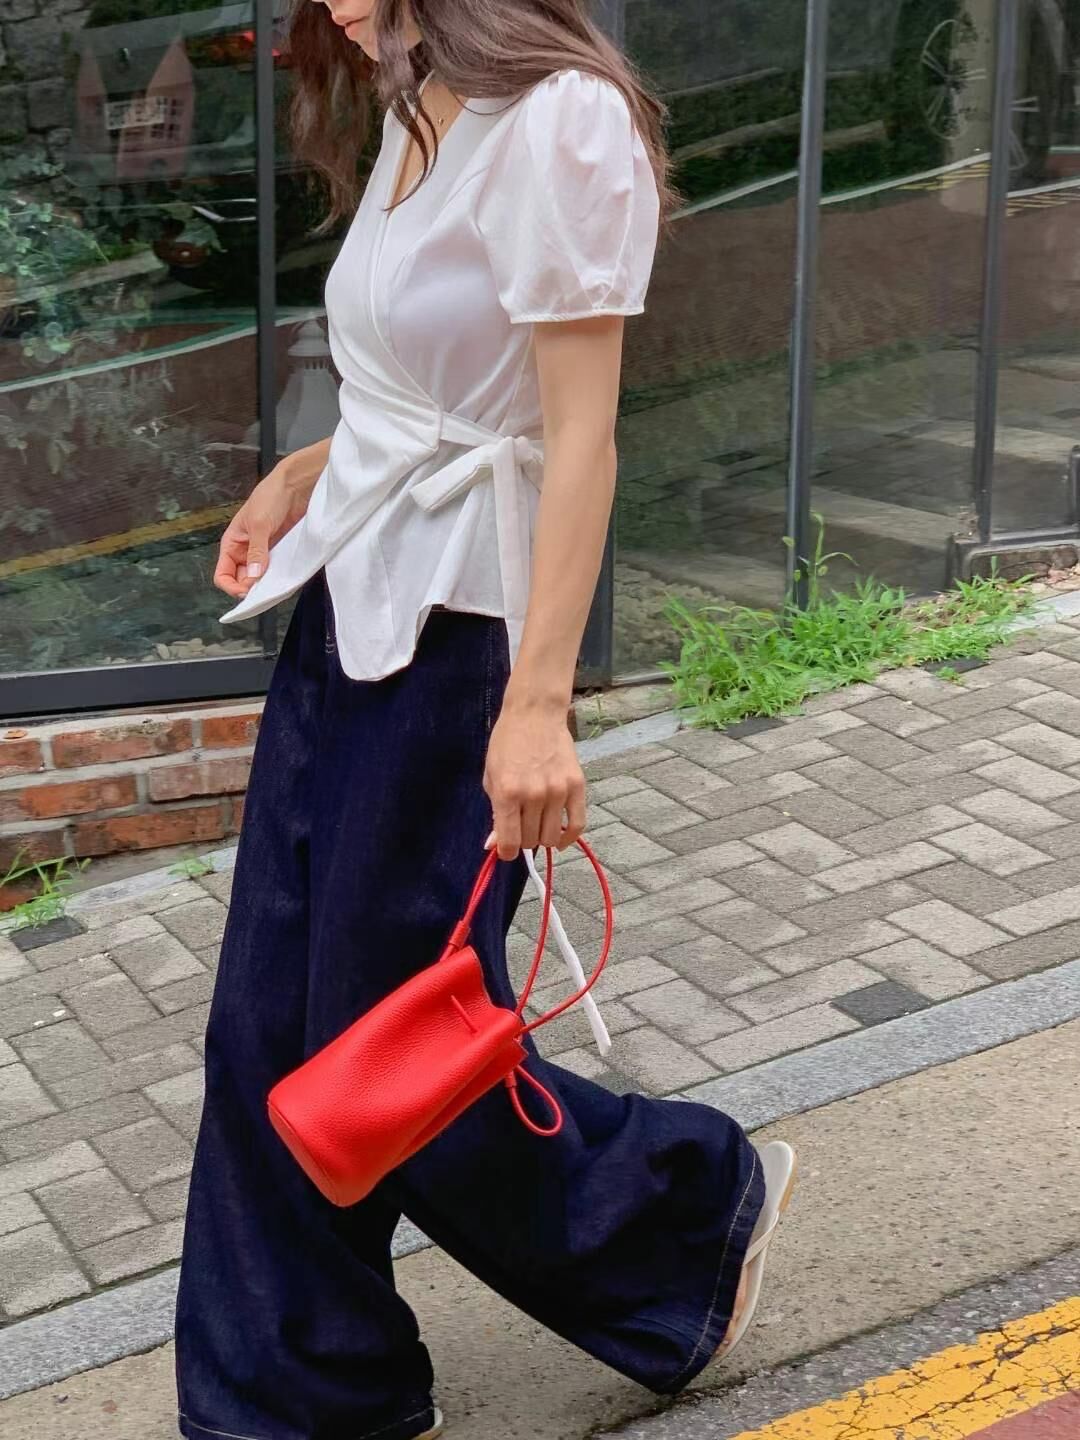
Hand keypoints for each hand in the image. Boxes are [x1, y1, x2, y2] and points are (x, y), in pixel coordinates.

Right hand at [213, 459, 316, 598]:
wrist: (295, 486)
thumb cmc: (271, 496)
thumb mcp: (259, 524)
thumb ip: (256, 551)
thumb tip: (252, 576)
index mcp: (232, 543)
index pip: (222, 574)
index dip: (231, 586)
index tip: (247, 592)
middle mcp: (245, 551)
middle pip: (241, 581)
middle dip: (250, 588)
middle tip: (264, 589)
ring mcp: (263, 553)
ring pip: (258, 578)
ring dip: (265, 583)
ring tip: (274, 583)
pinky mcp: (279, 552)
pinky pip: (275, 571)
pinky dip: (278, 577)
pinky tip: (284, 576)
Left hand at [483, 699, 585, 859]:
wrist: (534, 715)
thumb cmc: (506, 744)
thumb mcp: (491, 778)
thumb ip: (495, 813)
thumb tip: (494, 844)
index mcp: (507, 793)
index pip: (509, 841)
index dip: (505, 852)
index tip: (505, 850)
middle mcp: (533, 795)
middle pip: (530, 841)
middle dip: (522, 840)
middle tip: (520, 827)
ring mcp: (557, 791)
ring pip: (552, 837)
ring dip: (542, 837)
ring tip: (537, 825)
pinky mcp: (577, 786)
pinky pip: (577, 825)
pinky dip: (568, 838)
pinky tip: (560, 838)